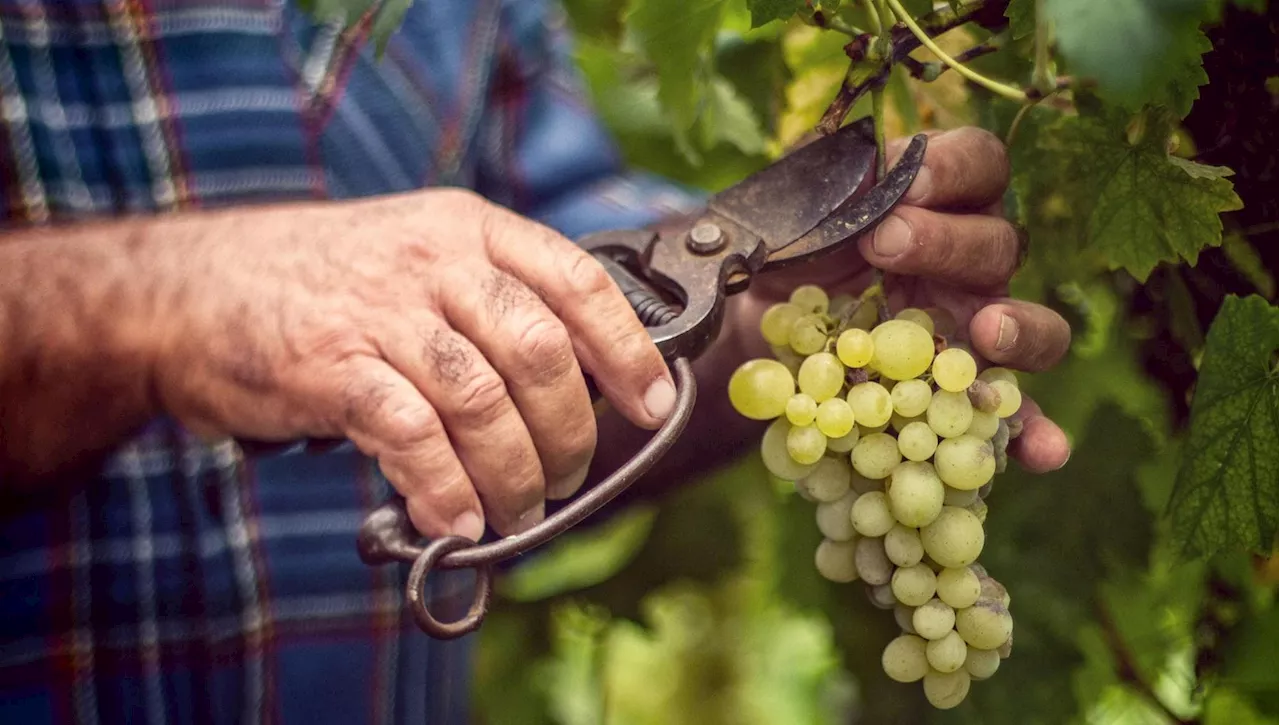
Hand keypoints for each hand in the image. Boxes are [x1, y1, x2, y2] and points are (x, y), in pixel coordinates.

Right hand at [146, 189, 675, 538]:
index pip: (577, 282)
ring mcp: (381, 313)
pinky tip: (457, 520)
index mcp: (469, 229)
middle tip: (568, 477)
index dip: (627, 350)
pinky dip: (447, 488)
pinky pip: (414, 437)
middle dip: (571, 432)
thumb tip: (575, 388)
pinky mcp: (331, 367)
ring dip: (516, 474)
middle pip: (541, 353)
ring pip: (485, 402)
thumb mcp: (418, 258)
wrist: (191, 287)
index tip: (653, 404)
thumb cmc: (323, 284)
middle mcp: (434, 262)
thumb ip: (491, 307)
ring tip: (518, 509)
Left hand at [743, 127, 1071, 471]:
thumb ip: (828, 189)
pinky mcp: (964, 394)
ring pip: (1034, 327)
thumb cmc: (789, 250)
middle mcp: (972, 261)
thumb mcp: (796, 211)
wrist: (759, 322)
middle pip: (997, 244)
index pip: (978, 164)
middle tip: (886, 245)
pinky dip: (1032, 434)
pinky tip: (1045, 453)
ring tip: (986, 333)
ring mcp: (977, 330)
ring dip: (1019, 329)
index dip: (953, 168)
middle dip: (946, 242)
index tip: (906, 182)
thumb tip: (862, 174)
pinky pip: (1012, 416)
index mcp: (940, 201)